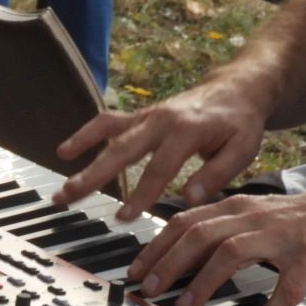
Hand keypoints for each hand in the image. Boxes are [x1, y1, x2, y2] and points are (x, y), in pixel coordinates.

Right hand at [52, 76, 271, 221]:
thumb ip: (217, 173)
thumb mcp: (243, 148)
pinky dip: (86, 134)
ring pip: (109, 136)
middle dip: (94, 176)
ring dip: (83, 159)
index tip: (123, 217)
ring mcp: (147, 115)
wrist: (235, 88)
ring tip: (62, 185)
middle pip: (122, 150)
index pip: (159, 167)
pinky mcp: (140, 116)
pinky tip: (65, 151)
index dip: (141, 194)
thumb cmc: (240, 123)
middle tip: (69, 197)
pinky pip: (109, 123)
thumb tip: (189, 199)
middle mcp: (161, 119)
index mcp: (187, 130)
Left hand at [126, 188, 305, 305]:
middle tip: (150, 290)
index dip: (156, 246)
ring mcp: (283, 235)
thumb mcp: (254, 216)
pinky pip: (286, 288)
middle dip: (170, 262)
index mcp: (237, 207)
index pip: (186, 221)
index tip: (135, 272)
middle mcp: (255, 216)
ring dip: (204, 281)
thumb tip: (177, 249)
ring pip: (234, 252)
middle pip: (201, 233)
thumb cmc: (301, 221)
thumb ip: (220, 227)